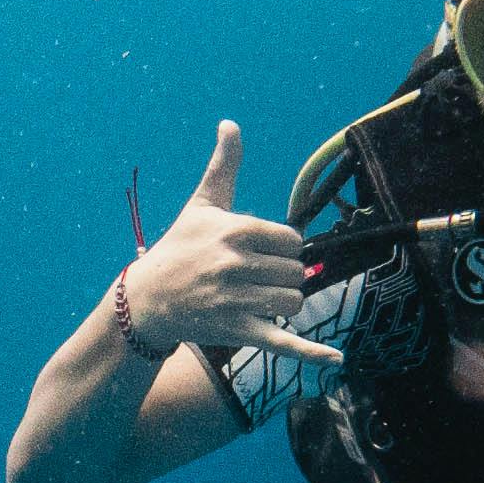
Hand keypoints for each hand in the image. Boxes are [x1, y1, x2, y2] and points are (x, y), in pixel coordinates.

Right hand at [119, 121, 351, 365]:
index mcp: (235, 230)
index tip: (258, 254)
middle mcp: (236, 264)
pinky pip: (284, 342)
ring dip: (282, 303)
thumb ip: (223, 166)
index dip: (280, 250)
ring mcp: (237, 300)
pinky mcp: (238, 331)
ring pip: (293, 301)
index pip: (291, 241)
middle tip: (252, 279)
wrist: (148, 300)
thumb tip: (230, 123)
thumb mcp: (201, 206)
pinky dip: (310, 353)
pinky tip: (335, 359)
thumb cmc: (179, 249)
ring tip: (256, 300)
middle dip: (280, 276)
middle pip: (296, 272)